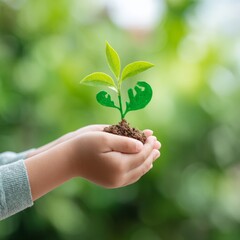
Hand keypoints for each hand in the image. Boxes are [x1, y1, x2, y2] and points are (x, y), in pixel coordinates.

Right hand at [25, 130, 160, 199]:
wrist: (68, 160)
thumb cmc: (84, 145)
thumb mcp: (104, 138)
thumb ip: (124, 142)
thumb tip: (141, 146)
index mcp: (119, 165)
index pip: (141, 154)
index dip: (149, 145)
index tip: (153, 136)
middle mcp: (120, 177)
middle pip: (142, 164)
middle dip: (151, 153)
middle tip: (158, 144)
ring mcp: (116, 182)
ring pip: (138, 172)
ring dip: (147, 162)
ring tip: (154, 153)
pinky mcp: (112, 183)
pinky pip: (131, 177)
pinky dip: (139, 169)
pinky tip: (142, 164)